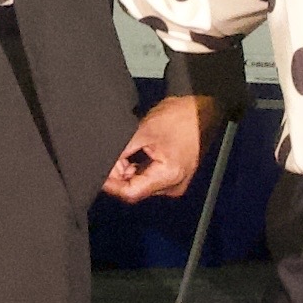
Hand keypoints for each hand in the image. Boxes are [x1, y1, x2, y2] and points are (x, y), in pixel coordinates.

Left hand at [102, 95, 216, 201]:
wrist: (203, 109)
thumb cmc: (181, 117)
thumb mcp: (143, 131)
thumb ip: (121, 151)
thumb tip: (102, 164)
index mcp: (169, 176)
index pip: (131, 193)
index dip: (111, 185)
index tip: (98, 173)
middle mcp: (174, 185)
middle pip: (136, 190)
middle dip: (119, 176)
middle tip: (110, 157)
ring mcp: (175, 181)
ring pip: (141, 184)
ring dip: (128, 171)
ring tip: (124, 151)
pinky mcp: (175, 175)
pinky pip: (150, 178)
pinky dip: (138, 168)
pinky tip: (135, 153)